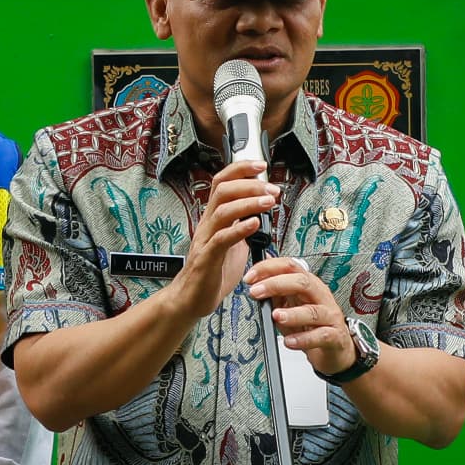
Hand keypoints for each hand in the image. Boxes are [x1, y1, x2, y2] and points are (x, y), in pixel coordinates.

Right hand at [177, 160, 282, 319]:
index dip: (241, 169)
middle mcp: (207, 224)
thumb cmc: (212, 272)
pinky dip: (239, 229)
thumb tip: (259, 213)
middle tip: (272, 189)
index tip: (262, 165)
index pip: (222, 182)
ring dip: (248, 203)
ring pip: (222, 210)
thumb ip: (243, 226)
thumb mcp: (233, 243)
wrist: (192, 299)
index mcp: (214, 218)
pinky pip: (221, 239)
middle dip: (250, 184)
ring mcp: (205, 240)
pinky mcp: (207, 259)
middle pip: (222, 190)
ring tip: (268, 202)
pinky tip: (254, 224)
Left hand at [245, 256, 359, 375]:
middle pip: (302, 282)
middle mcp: (320, 296)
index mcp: (309, 285)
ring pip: (312, 311)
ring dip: (292, 313)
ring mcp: (329, 316)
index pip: (290, 266)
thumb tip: (256, 281)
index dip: (269, 268)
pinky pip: (320, 336)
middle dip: (276, 284)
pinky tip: (290, 342)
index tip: (250, 277)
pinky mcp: (334, 336)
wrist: (334, 350)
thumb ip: (275, 295)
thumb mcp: (290, 307)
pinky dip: (304, 339)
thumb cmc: (312, 326)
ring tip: (276, 316)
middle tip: (256, 292)